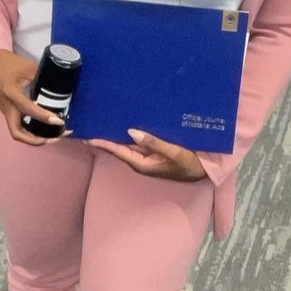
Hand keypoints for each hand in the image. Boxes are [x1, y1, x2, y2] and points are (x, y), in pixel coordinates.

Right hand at [0, 49, 67, 144]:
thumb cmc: (9, 63)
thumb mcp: (28, 67)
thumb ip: (43, 78)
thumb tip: (61, 89)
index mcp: (11, 93)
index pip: (28, 109)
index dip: (44, 117)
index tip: (59, 121)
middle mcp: (7, 107)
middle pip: (18, 133)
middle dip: (37, 139)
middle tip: (57, 137)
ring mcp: (7, 112)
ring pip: (19, 133)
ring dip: (35, 139)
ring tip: (54, 136)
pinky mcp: (9, 113)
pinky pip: (20, 127)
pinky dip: (32, 133)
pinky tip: (45, 130)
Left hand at [86, 129, 206, 181]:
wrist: (202, 170)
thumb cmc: (188, 163)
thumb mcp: (173, 152)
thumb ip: (153, 143)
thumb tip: (130, 132)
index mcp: (141, 163)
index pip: (117, 151)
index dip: (102, 143)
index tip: (87, 136)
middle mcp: (140, 160)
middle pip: (117, 147)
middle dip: (104, 137)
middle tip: (89, 125)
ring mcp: (145, 156)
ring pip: (126, 144)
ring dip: (114, 133)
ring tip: (101, 120)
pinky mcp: (151, 151)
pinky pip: (136, 141)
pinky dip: (127, 133)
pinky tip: (122, 122)